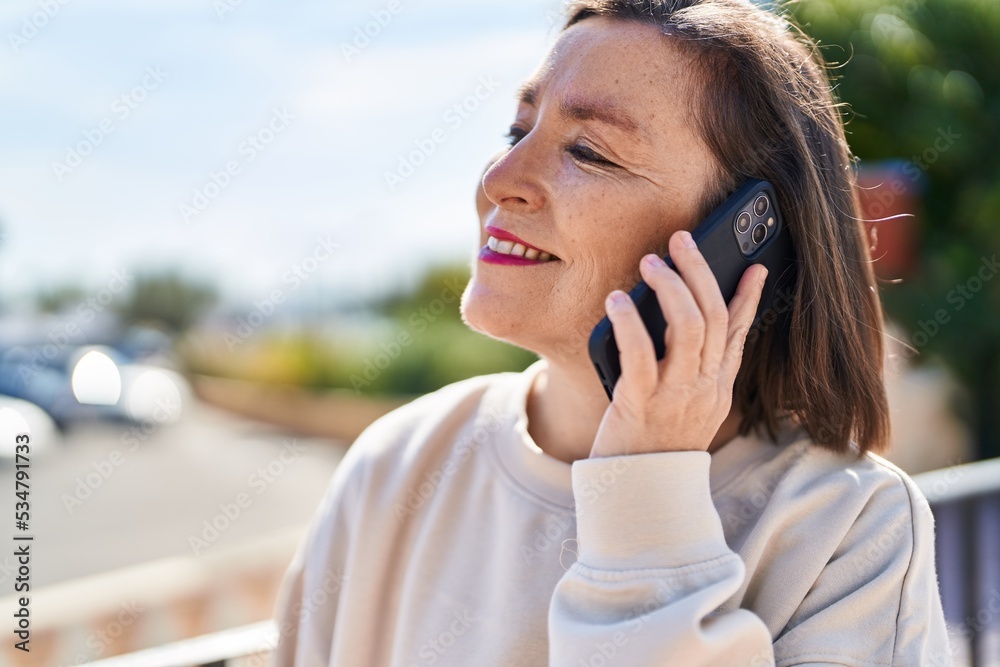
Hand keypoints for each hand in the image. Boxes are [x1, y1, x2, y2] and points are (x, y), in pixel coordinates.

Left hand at [590, 229, 768, 458]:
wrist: (637, 498)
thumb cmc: (652, 446)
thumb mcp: (685, 410)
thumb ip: (689, 371)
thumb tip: (676, 322)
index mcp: (717, 389)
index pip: (739, 334)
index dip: (749, 298)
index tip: (755, 266)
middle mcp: (704, 389)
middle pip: (715, 318)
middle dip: (699, 271)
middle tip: (680, 240)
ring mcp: (675, 397)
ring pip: (689, 327)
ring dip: (670, 287)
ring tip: (650, 262)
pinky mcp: (640, 405)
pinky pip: (640, 355)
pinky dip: (630, 322)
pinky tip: (616, 301)